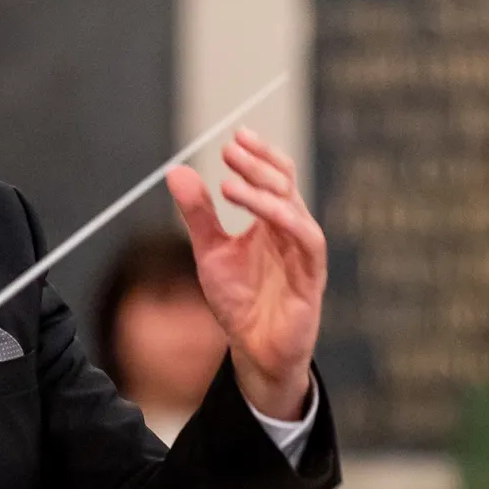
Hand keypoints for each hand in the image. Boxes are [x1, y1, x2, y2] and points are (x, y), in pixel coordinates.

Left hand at [166, 129, 326, 419]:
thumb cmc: (239, 300)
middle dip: (259, 165)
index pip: (273, 176)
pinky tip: (263, 210)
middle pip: (285, 184)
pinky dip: (287, 220)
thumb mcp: (210, 251)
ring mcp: (304, 252)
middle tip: (232, 149)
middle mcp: (291, 230)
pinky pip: (307, 241)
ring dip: (265, 191)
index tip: (234, 138)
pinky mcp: (312, 276)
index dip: (258, 155)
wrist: (254, 349)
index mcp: (271, 221)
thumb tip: (176, 170)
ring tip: (232, 182)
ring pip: (294, 209)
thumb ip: (198, 213)